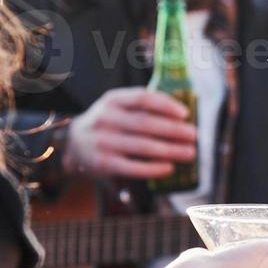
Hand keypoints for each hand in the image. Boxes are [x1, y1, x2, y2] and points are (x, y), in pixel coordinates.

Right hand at [62, 87, 196, 180]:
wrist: (72, 144)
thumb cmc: (107, 123)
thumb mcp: (116, 107)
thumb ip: (141, 107)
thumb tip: (181, 116)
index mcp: (112, 100)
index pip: (143, 98)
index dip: (166, 105)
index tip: (185, 114)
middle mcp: (105, 119)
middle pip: (146, 124)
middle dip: (174, 131)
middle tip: (194, 136)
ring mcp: (103, 142)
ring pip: (143, 146)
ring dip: (170, 150)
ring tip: (189, 153)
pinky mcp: (103, 163)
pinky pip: (133, 167)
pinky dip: (154, 168)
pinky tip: (169, 168)